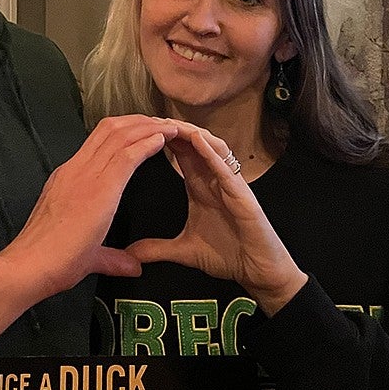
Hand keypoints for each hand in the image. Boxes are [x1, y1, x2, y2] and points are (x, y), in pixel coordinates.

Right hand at [1, 114, 178, 298]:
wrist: (32, 264)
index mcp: (69, 178)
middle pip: (110, 129)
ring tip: (168, 126)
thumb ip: (112, 257)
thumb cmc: (51, 260)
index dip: (124, 131)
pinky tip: (162, 140)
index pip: (98, 142)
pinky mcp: (99, 187)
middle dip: (138, 122)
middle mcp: (76, 169)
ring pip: (120, 135)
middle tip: (160, 123)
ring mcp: (85, 175)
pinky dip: (147, 143)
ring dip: (147, 127)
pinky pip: (126, 155)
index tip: (144, 132)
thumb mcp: (89, 253)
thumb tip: (132, 265)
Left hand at [125, 124, 306, 315]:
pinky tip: (196, 141)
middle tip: (150, 116)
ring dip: (190, 134)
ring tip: (169, 123)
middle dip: (172, 128)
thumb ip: (156, 249)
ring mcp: (229, 184)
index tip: (140, 126)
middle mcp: (214, 179)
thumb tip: (130, 253)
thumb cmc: (228, 255)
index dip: (162, 137)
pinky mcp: (242, 194)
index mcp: (200, 185)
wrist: (258, 272)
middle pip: (193, 143)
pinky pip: (225, 168)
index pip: (179, 152)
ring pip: (210, 147)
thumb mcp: (183, 251)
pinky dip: (211, 153)